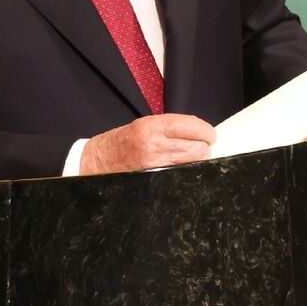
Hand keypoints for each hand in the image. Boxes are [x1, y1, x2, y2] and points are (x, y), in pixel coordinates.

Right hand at [80, 114, 215, 175]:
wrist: (97, 161)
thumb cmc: (120, 142)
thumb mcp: (142, 125)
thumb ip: (168, 128)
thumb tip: (197, 134)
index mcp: (151, 126)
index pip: (191, 126)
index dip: (206, 131)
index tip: (210, 134)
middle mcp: (155, 146)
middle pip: (197, 148)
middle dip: (203, 147)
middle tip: (202, 146)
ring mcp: (156, 166)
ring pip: (193, 164)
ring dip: (197, 160)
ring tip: (193, 156)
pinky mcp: (156, 180)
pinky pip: (182, 175)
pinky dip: (187, 171)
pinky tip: (183, 167)